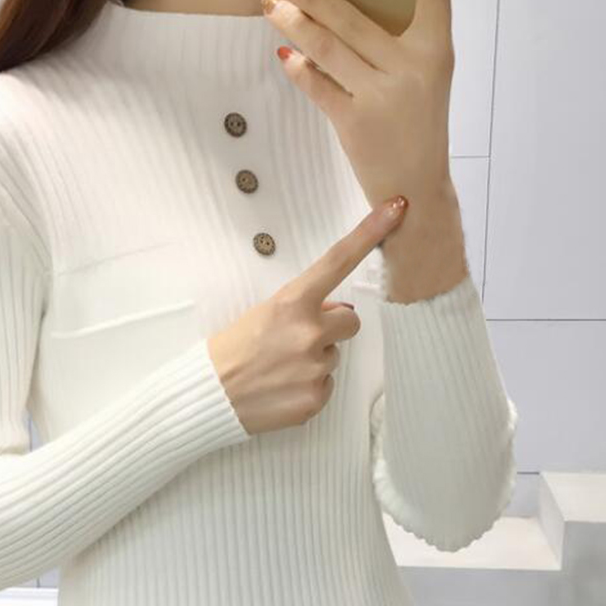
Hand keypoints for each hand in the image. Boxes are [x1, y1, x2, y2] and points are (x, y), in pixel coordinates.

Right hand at [208, 197, 406, 434]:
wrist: (209, 395)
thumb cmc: (232, 351)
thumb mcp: (262, 313)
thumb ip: (302, 308)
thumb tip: (334, 312)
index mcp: (292, 303)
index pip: (338, 261)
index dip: (370, 232)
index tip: (396, 207)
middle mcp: (309, 333)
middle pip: (350, 321)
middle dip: (331, 327)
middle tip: (296, 339)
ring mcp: (314, 367)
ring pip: (334, 355)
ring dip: (314, 359)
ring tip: (280, 367)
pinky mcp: (315, 398)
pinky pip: (326, 385)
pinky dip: (308, 386)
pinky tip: (282, 387)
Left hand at [261, 0, 456, 219]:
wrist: (416, 189)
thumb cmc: (417, 126)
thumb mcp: (429, 77)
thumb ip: (405, 40)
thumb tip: (348, 7)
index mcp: (436, 50)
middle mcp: (410, 68)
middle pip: (352, 17)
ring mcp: (381, 96)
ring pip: (328, 47)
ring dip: (293, 23)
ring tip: (269, 4)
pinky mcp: (355, 123)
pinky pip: (319, 87)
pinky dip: (299, 69)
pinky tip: (283, 54)